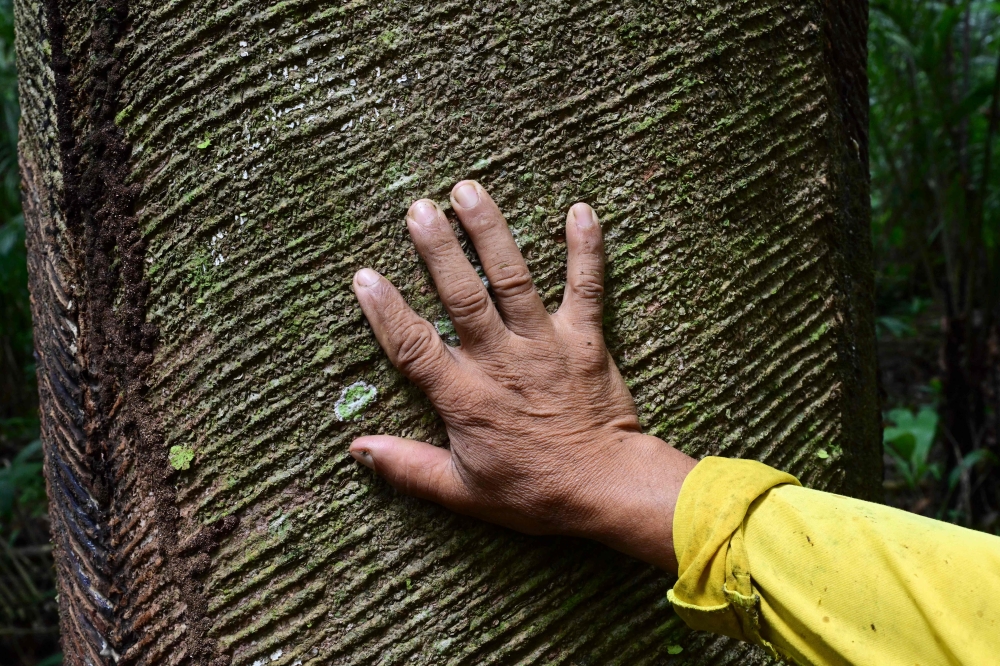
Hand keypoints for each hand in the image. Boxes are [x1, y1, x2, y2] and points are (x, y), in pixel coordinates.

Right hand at [350, 181, 696, 572]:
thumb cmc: (534, 492)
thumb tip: (356, 449)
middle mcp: (502, 362)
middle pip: (462, 297)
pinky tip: (581, 210)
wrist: (606, 489)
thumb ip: (407, 467)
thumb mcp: (462, 491)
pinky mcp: (585, 339)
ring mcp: (545, 345)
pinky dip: (585, 249)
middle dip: (438, 250)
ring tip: (469, 191)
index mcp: (466, 398)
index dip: (387, 312)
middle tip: (417, 209)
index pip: (415, 347)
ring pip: (513, 280)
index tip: (365, 276)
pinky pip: (586, 287)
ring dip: (491, 232)